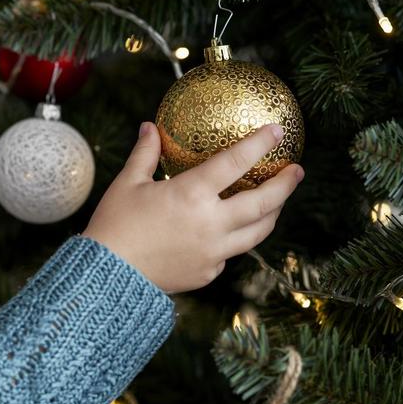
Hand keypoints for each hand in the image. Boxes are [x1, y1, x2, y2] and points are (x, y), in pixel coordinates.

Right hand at [82, 123, 304, 294]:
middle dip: (285, 185)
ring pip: (257, 232)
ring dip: (272, 214)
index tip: (276, 131)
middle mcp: (211, 223)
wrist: (106, 276)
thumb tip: (149, 127)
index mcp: (191, 194)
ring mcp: (214, 252)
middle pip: (263, 202)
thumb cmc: (114, 225)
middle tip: (296, 171)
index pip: (236, 162)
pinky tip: (231, 231)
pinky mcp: (208, 272)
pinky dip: (236, 239)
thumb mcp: (127, 183)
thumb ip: (145, 154)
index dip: (260, 144)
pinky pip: (231, 253)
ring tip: (276, 202)